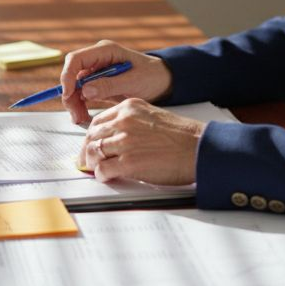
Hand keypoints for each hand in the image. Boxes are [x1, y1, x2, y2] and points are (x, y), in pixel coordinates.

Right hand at [60, 40, 171, 124]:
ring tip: (81, 120)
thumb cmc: (152, 76)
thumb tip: (85, 90)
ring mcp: (96, 72)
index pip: (76, 59)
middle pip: (72, 75)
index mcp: (105, 51)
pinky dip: (80, 107)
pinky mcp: (98, 84)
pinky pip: (82, 95)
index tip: (68, 94)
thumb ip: (110, 85)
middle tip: (75, 115)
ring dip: (74, 104)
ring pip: (75, 87)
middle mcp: (97, 60)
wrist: (162, 81)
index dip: (67, 76)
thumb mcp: (133, 82)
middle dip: (70, 95)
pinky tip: (85, 117)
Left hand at [82, 98, 203, 184]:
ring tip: (96, 169)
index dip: (92, 136)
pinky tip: (107, 176)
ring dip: (92, 163)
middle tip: (86, 160)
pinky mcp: (128, 162)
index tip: (90, 143)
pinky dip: (102, 175)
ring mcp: (125, 142)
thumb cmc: (182, 136)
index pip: (98, 121)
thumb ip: (132, 123)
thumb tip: (116, 138)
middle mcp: (124, 122)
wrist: (198, 148)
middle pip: (92, 136)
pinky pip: (103, 170)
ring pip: (94, 152)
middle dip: (87, 150)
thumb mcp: (152, 117)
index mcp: (129, 108)